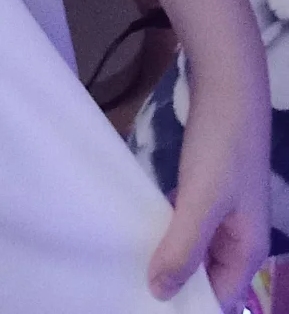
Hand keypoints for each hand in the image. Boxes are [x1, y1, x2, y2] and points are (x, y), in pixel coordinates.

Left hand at [146, 65, 270, 312]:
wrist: (227, 84)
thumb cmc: (221, 147)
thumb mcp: (201, 202)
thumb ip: (182, 249)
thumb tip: (159, 294)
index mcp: (248, 250)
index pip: (217, 299)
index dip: (185, 305)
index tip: (142, 303)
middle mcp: (239, 237)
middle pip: (205, 276)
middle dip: (173, 281)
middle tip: (127, 283)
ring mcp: (224, 211)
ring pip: (193, 248)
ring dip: (166, 253)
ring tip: (127, 261)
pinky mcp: (208, 188)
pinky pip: (186, 221)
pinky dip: (166, 226)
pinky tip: (139, 225)